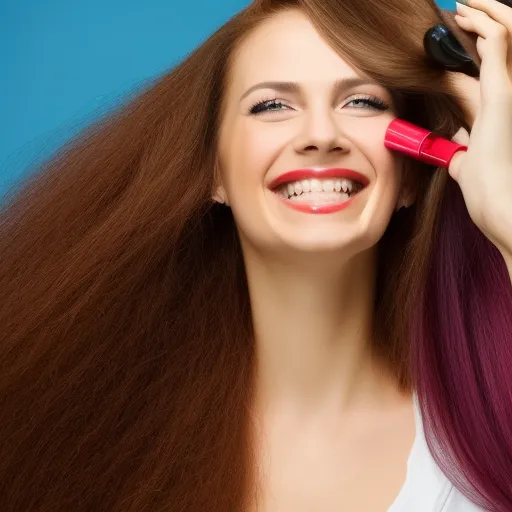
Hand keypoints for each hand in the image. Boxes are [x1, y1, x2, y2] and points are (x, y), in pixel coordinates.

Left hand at [445, 0, 511, 257]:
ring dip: (486, 15)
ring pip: (508, 34)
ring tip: (464, 5)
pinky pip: (499, 43)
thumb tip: (455, 140)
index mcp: (500, 110)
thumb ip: (464, 150)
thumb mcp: (469, 166)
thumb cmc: (487, 194)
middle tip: (462, 10)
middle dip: (486, 22)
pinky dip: (483, 24)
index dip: (469, 52)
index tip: (450, 40)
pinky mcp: (505, 94)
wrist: (500, 209)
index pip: (488, 70)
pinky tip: (465, 14)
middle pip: (506, 44)